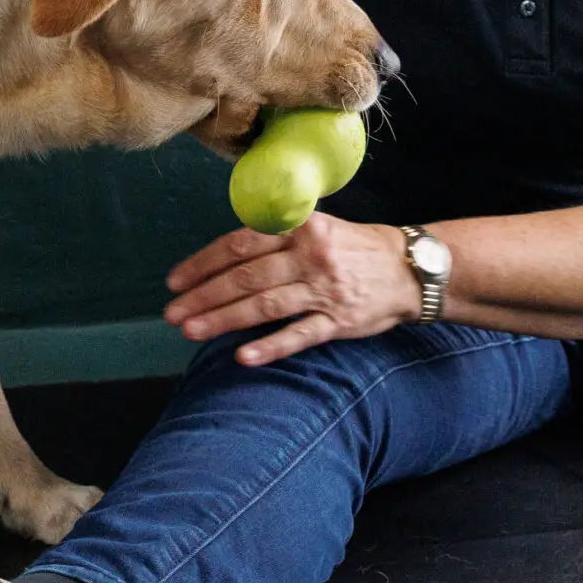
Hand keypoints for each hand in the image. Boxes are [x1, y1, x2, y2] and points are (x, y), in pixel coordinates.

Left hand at [161, 212, 418, 367]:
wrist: (410, 269)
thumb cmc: (353, 247)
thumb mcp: (317, 225)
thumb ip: (275, 234)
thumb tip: (224, 254)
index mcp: (299, 227)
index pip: (239, 244)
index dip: (203, 263)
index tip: (174, 281)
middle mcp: (309, 255)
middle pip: (246, 277)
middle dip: (203, 296)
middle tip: (172, 313)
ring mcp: (325, 289)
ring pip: (265, 306)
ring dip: (223, 320)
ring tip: (191, 331)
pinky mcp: (340, 321)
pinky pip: (300, 335)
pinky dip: (271, 346)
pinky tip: (242, 357)